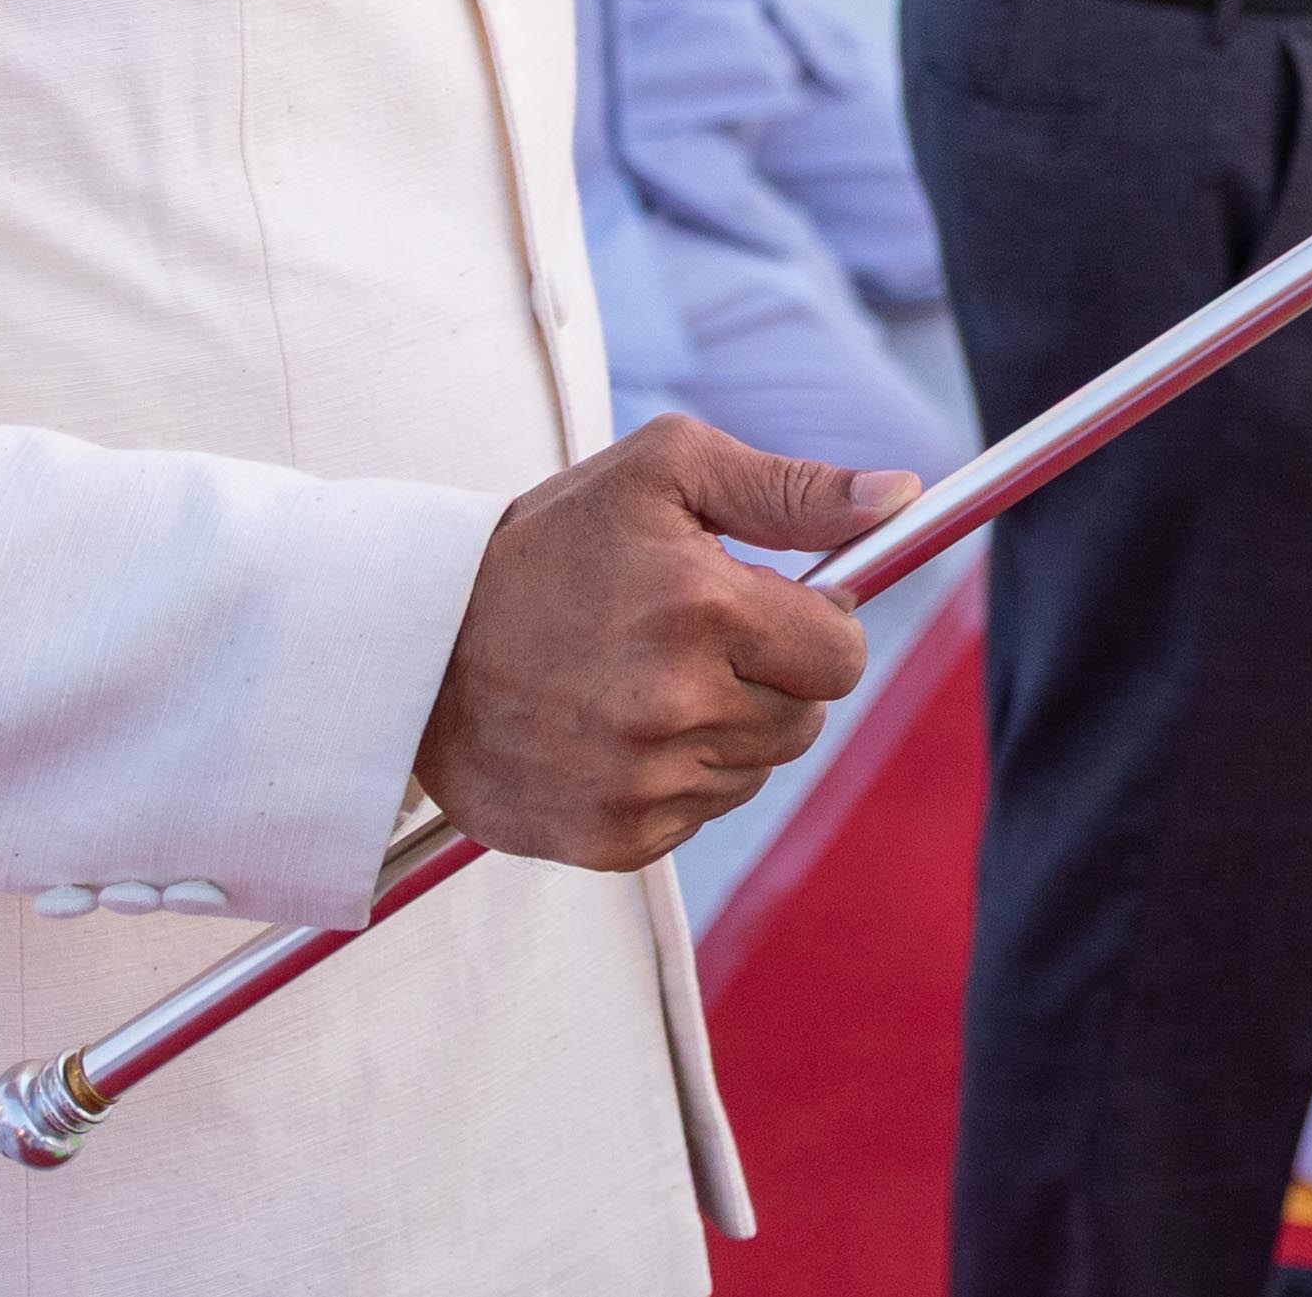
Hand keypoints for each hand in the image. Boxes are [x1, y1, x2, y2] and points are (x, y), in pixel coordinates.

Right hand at [408, 416, 908, 869]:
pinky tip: (617, 729)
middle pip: (807, 718)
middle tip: (693, 637)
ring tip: (644, 677)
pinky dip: (677, 777)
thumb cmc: (548, 542)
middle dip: (772, 675)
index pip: (843, 653)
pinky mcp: (612, 839)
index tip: (770, 606)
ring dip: (725, 727)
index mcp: (703, 609)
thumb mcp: (664, 472)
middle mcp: (676, 706)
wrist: (413, 645)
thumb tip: (897, 498)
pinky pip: (701, 814)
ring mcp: (641, 782)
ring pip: (757, 768)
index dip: (818, 625)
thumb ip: (790, 489)